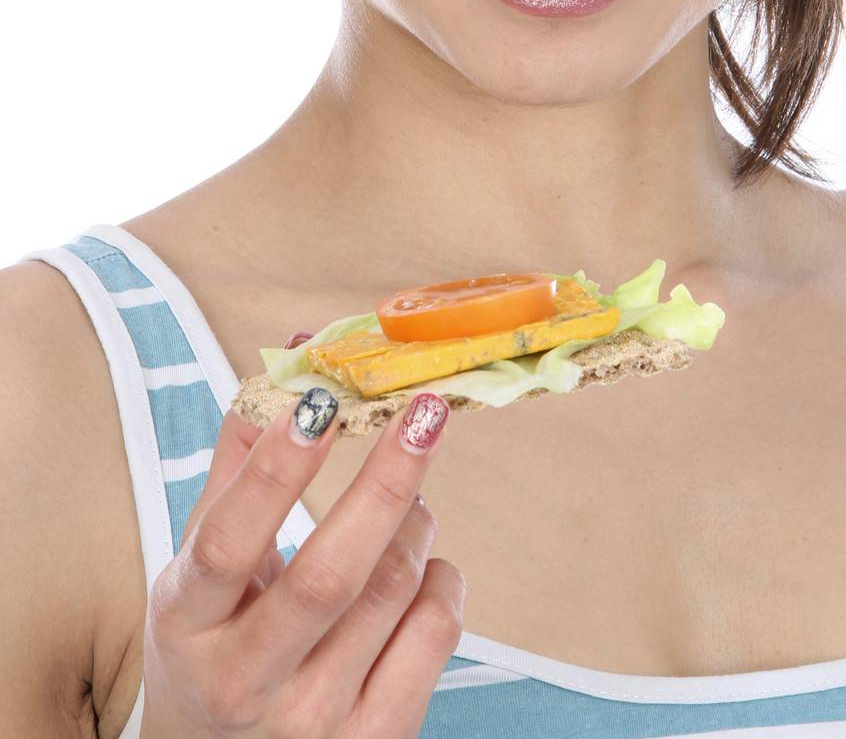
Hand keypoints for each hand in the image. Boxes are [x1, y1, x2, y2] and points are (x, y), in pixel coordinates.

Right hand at [140, 387, 463, 735]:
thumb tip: (290, 358)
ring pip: (394, 592)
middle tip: (422, 412)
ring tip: (410, 499)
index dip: (274, 471)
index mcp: (188, 628)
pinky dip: (442, 579)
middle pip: (329, 576)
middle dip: (385, 481)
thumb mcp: (199, 561)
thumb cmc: (215, 637)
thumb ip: (239, 461)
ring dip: (416, 521)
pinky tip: (423, 568)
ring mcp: (313, 723)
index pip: (227, 546)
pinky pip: (434, 634)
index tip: (320, 400)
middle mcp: (245, 684)